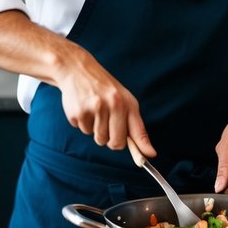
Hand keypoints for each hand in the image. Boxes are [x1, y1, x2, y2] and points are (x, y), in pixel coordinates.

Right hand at [0, 10, 155, 156]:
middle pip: (116, 143)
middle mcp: (113, 105)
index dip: (143, 147)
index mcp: (127, 103)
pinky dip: (83, 123)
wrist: (78, 70)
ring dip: (95, 130)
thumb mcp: (123, 100)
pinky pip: (83, 131)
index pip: (138, 129)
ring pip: (98, 139)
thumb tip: (148, 152)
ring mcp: (95, 109)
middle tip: (107, 124)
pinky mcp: (79, 113)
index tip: (149, 157)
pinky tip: (83, 107)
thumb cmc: (104, 89)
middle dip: (111, 140)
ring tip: (95, 111)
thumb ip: (134, 125)